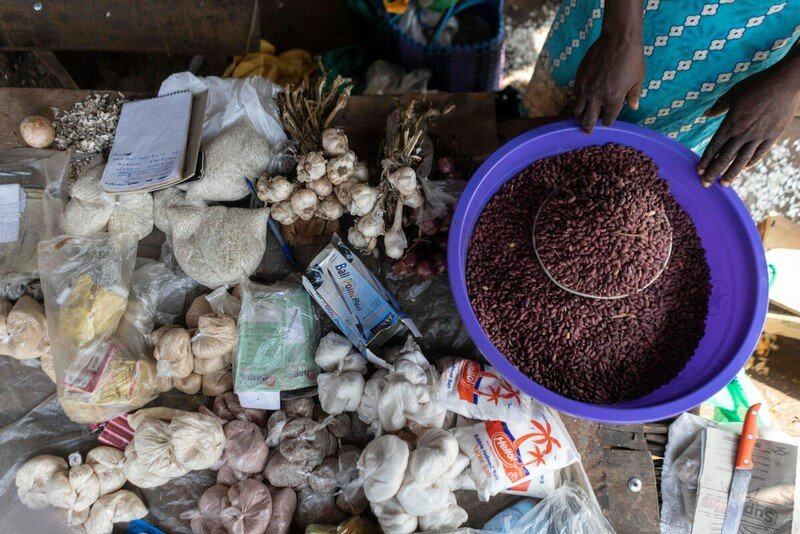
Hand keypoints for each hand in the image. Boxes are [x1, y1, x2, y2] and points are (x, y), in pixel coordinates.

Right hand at [573, 32, 644, 132]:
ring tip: (581, 117)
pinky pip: (575, 95)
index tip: (607, 121)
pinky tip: (580, 100)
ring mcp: (585, 88)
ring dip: (580, 116)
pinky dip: (577, 101)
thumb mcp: (638, 78)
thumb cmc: (632, 58)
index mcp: (613, 99)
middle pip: (588, 119)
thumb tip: (633, 107)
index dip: (608, 121)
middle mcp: (596, 97)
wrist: (618, 38)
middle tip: (587, 130)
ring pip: (577, 110)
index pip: (608, 119)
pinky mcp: (579, 78)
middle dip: (588, 126)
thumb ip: (634, 95)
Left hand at [698, 68, 799, 185]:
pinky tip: (744, 168)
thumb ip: (719, 106)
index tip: (699, 171)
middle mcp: (743, 133)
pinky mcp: (772, 135)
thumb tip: (706, 114)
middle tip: (705, 184)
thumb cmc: (757, 85)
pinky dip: (751, 161)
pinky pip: (760, 152)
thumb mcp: (733, 93)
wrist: (784, 83)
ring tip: (724, 183)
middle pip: (725, 157)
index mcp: (730, 123)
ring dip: (732, 173)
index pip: (714, 147)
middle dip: (714, 172)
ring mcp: (758, 136)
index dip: (705, 160)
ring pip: (742, 159)